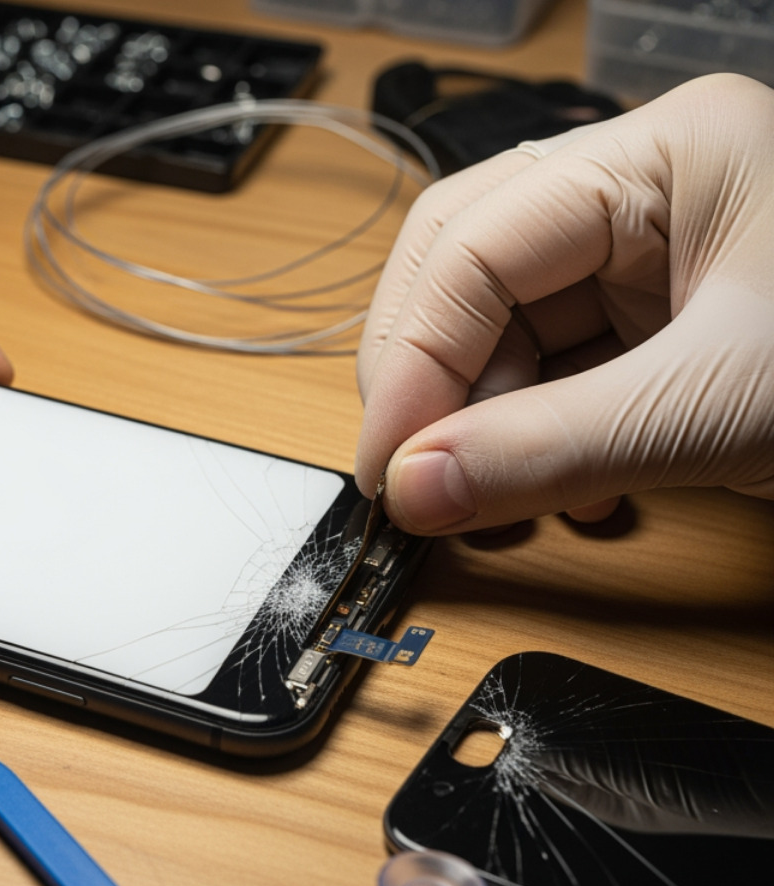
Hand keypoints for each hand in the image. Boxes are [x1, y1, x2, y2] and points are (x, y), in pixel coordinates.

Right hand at [355, 73, 773, 533]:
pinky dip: (538, 438)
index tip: (392, 467)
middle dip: (435, 385)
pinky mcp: (667, 321)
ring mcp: (655, 255)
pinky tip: (562, 492)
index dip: (414, 361)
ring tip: (496, 503)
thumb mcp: (720, 406)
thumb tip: (418, 489)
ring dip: (485, 425)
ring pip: (506, 329)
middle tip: (418, 481)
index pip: (475, 245)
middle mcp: (647, 192)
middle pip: (469, 272)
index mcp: (664, 156)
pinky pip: (558, 371)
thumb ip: (552, 449)